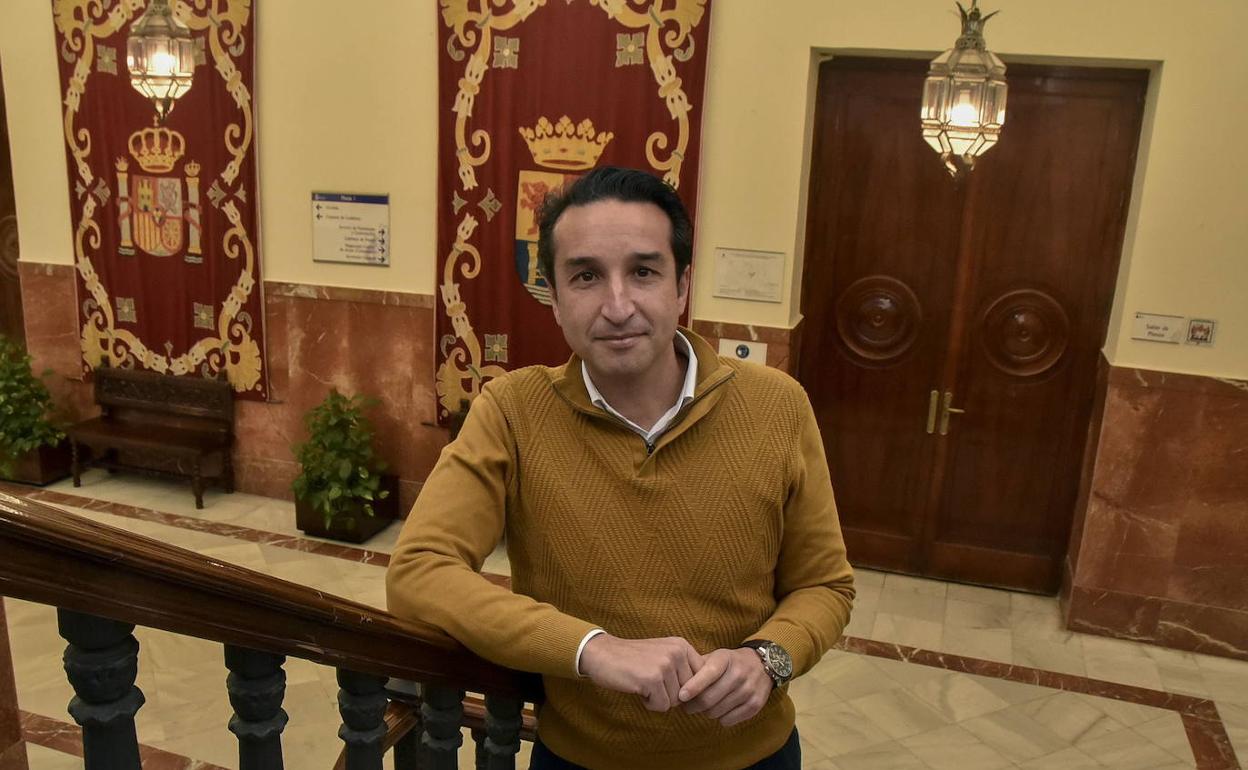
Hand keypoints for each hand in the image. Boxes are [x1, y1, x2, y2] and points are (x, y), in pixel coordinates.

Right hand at [579, 634, 702, 711]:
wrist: (602, 654)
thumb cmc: (632, 659)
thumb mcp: (663, 654)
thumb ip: (683, 668)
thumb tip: (703, 694)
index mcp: (682, 645)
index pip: (702, 678)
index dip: (688, 689)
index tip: (670, 687)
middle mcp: (677, 652)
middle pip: (689, 692)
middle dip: (671, 694)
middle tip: (652, 683)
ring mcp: (665, 664)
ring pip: (675, 701)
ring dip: (659, 699)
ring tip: (643, 684)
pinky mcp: (652, 679)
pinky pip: (662, 706)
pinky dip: (649, 704)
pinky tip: (638, 688)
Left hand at [678, 647, 772, 726]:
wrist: (762, 665)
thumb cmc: (730, 663)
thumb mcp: (716, 657)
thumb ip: (697, 667)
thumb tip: (676, 681)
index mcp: (725, 659)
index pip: (707, 674)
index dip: (693, 687)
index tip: (681, 696)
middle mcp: (738, 674)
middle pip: (709, 699)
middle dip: (693, 706)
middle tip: (688, 706)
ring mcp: (748, 690)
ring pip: (716, 711)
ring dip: (706, 712)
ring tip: (705, 705)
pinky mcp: (755, 705)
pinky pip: (728, 720)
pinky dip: (720, 718)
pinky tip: (721, 709)